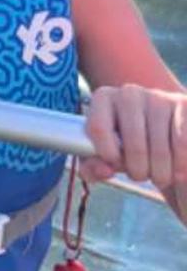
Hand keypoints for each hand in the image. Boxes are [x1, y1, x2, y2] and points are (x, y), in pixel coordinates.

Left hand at [80, 84, 186, 207]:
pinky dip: (180, 166)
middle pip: (133, 144)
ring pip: (160, 149)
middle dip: (138, 171)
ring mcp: (161, 98)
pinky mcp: (186, 105)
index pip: (98, 128)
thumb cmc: (126, 145)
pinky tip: (178, 172)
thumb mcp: (105, 155)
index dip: (107, 155)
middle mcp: (130, 93)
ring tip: (160, 177)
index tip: (115, 165)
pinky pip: (182, 145)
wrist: (164, 132)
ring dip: (161, 173)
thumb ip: (94, 166)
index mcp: (104, 99)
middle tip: (140, 176)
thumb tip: (104, 170)